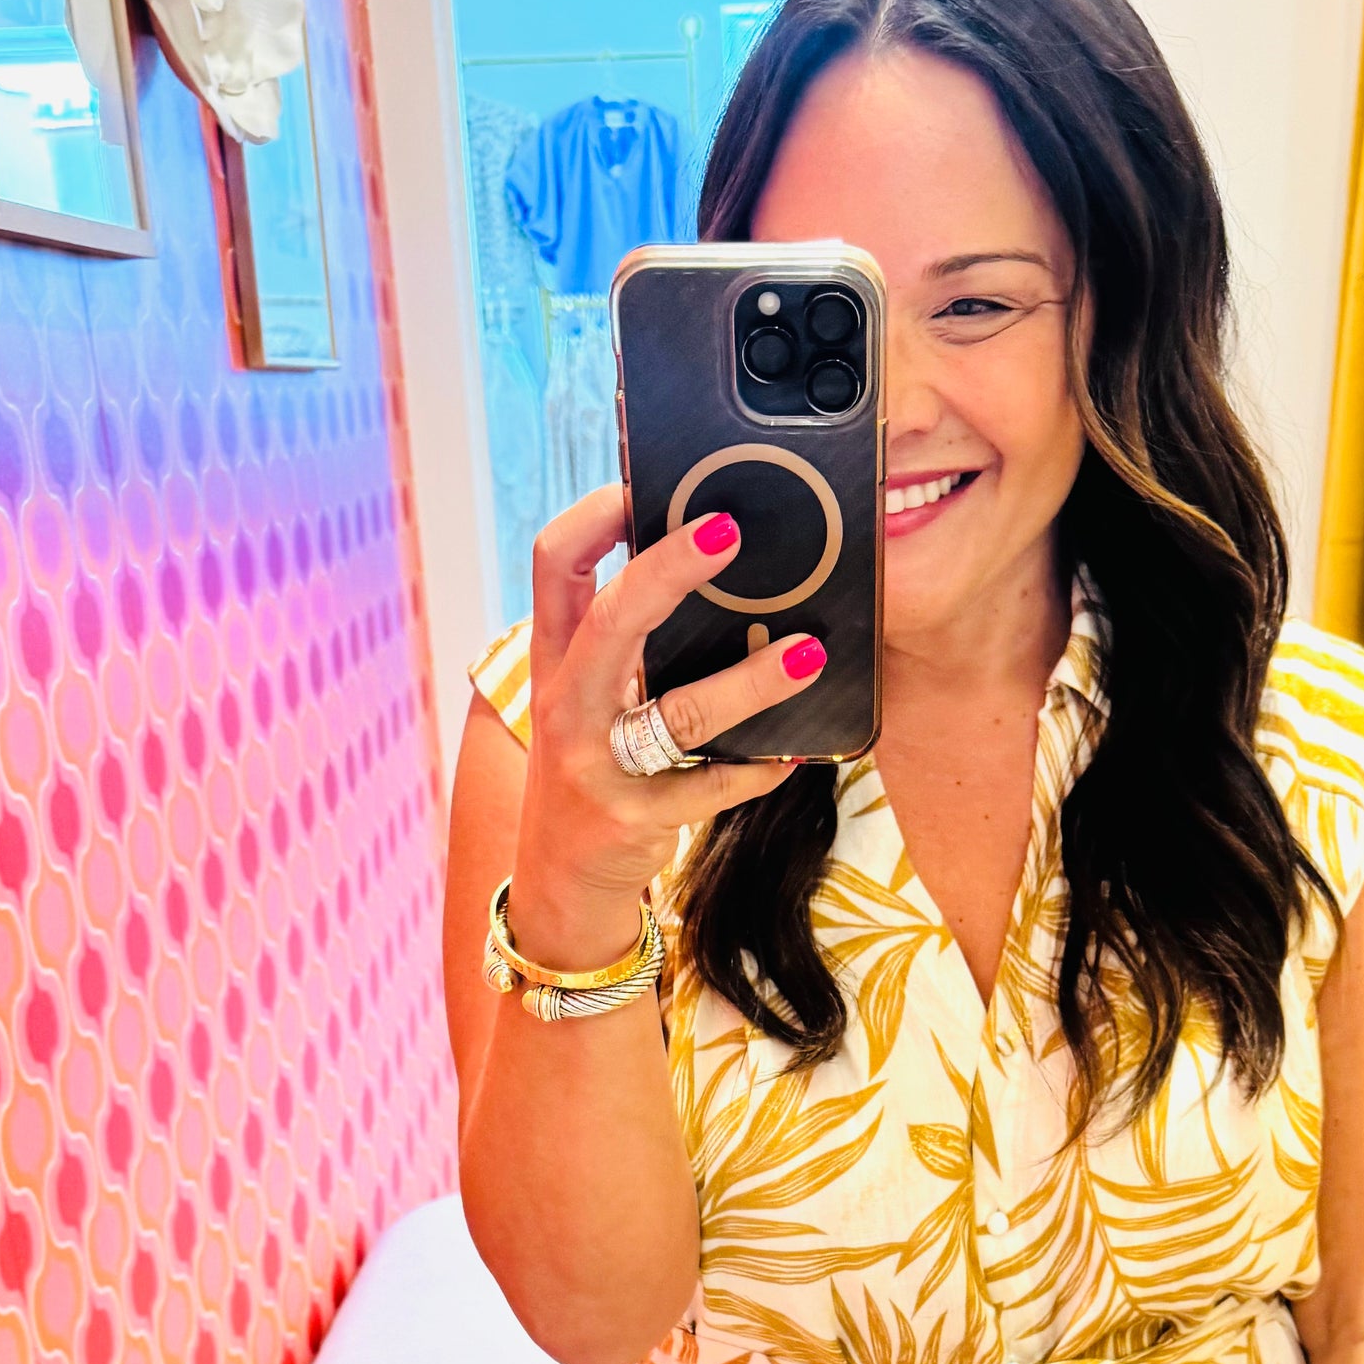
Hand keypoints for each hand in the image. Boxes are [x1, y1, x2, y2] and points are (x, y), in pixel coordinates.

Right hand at [510, 486, 830, 958]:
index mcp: (555, 658)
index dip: (594, 516)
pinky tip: (792, 753)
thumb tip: (708, 567)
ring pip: (680, 712)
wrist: (562, 878)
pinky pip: (710, 787)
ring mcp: (597, 764)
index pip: (554, 563)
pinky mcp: (633, 818)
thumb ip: (626, 641)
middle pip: (613, 618)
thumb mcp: (588, 697)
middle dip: (670, 569)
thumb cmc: (591, 765)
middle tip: (731, 531)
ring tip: (809, 654)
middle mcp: (567, 704)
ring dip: (751, 682)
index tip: (643, 485)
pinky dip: (757, 768)